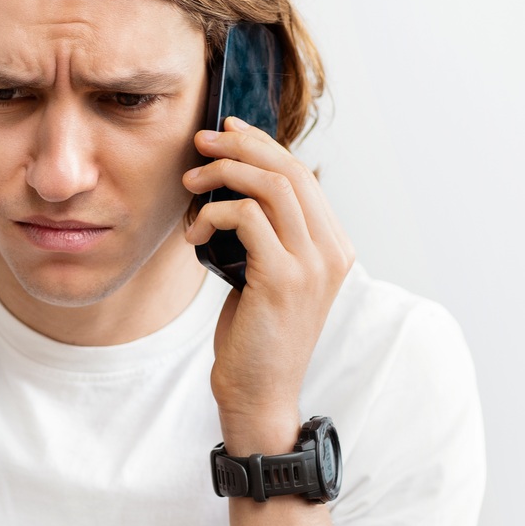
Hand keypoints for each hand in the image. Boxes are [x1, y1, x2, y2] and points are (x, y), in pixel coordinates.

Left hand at [183, 118, 354, 449]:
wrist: (259, 394)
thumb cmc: (255, 336)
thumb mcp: (265, 275)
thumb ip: (266, 235)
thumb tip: (233, 186)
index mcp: (333, 246)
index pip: (301, 174)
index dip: (262, 145)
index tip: (226, 131)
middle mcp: (332, 251)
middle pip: (289, 170)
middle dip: (240, 147)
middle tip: (201, 142)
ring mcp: (313, 265)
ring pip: (270, 186)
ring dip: (223, 174)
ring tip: (191, 182)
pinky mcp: (284, 279)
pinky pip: (247, 217)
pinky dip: (214, 214)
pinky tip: (195, 232)